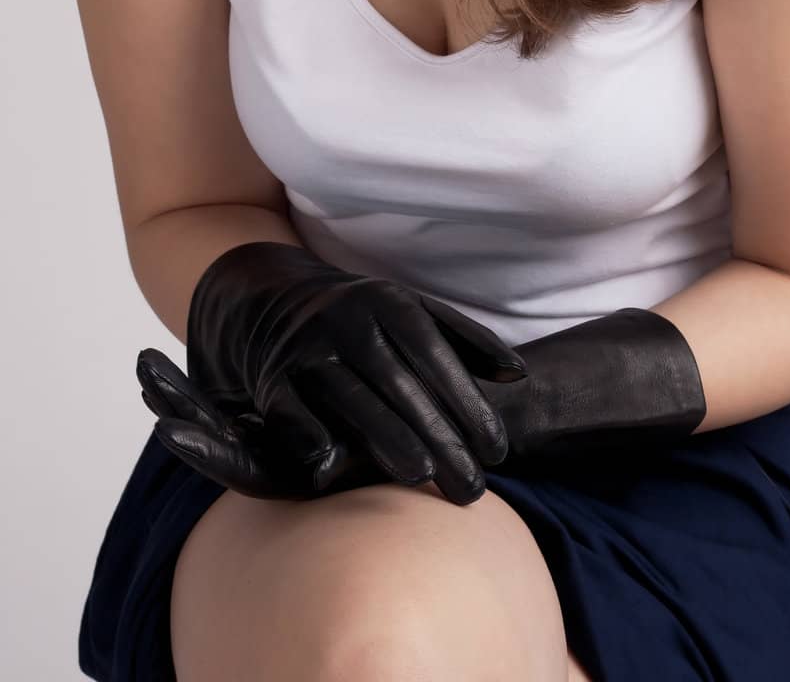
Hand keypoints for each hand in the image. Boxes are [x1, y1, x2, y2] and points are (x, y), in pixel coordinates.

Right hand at [176, 241, 529, 505]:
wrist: (279, 303)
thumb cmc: (369, 320)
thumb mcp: (416, 313)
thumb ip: (467, 342)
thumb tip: (518, 375)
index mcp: (388, 301)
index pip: (435, 355)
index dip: (468, 403)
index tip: (498, 451)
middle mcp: (346, 320)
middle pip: (399, 383)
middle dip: (439, 437)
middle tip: (472, 487)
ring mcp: (306, 349)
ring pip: (350, 398)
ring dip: (386, 439)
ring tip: (423, 478)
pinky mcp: (271, 380)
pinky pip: (291, 412)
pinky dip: (310, 438)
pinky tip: (335, 468)